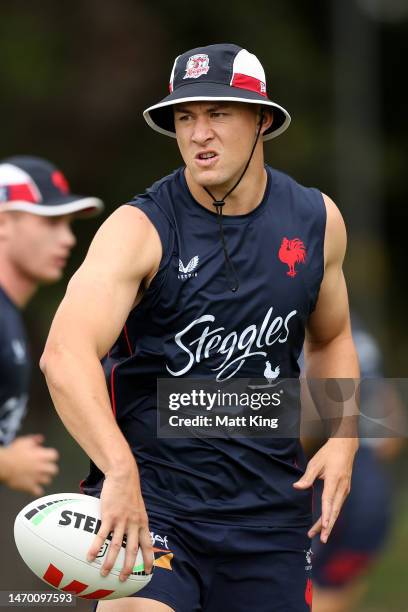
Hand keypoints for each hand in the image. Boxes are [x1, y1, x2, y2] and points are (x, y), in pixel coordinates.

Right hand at [0, 434, 58, 494]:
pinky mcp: (30, 487)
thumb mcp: (24, 442)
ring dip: (44, 478)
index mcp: (41, 456)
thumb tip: (41, 439)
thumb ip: (34, 440)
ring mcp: (36, 478)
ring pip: (48, 480)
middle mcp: (41, 467)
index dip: (51, 456)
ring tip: (39, 477)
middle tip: (45, 468)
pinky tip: (34, 487)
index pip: (54, 456)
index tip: (47, 456)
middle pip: (54, 470)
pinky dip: (37, 490)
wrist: (3, 465)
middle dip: (50, 469)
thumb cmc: (13, 452)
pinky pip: (39, 492)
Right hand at [86, 465, 153, 581]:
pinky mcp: (110, 516)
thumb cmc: (128, 490)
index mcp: (142, 522)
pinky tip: (90, 557)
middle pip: (132, 550)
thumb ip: (135, 519)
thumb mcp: (138, 506)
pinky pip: (102, 535)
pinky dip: (96, 547)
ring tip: (103, 573)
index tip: (148, 571)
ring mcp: (121, 521)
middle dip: (128, 567)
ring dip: (110, 562)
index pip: (147, 544)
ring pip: (116, 546)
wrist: (123, 475)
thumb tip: (132, 530)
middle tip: (123, 579)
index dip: (148, 558)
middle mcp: (133, 524)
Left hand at [293, 438, 357, 542]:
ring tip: (319, 535)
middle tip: (321, 539)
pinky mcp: (345, 491)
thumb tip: (296, 487)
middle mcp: (342, 488)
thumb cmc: (329, 454)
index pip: (329, 501)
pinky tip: (326, 523)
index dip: (326, 515)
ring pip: (337, 510)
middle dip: (328, 526)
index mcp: (335, 481)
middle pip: (335, 511)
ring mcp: (345, 490)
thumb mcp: (315, 462)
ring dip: (329, 523)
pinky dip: (332, 516)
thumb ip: (307, 477)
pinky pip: (338, 506)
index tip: (324, 527)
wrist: (345, 447)